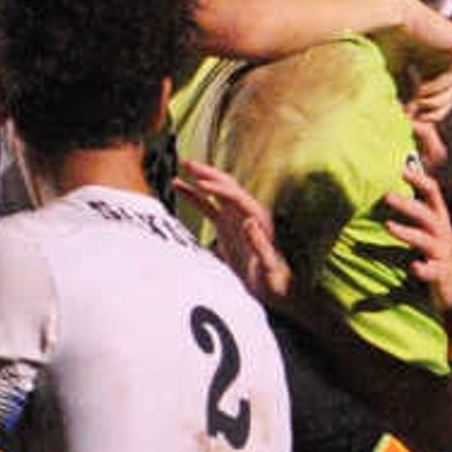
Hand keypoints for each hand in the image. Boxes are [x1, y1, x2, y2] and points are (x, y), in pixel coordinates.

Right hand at [175, 159, 294, 304]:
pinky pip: (207, 206)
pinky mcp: (226, 226)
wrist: (271, 289)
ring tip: (182, 166)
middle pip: (227, 186)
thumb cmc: (272, 282)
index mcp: (259, 220)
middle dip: (208, 173)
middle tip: (187, 162)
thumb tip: (249, 221)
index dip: (218, 188)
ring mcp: (236, 218)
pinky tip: (178, 186)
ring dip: (200, 178)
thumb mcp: (268, 267)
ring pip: (216, 192)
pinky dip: (194, 195)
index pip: (236, 197)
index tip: (199, 183)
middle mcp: (248, 213)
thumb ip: (260, 245)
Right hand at [375, 0, 451, 128]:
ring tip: (415, 102)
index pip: (438, 100)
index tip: (412, 125)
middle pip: (449, 99)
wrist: (382, 19)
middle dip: (432, 112)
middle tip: (413, 117)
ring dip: (434, 102)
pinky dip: (438, 88)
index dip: (427, 116)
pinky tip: (421, 88)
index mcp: (430, 64)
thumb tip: (413, 138)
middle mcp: (444, 57)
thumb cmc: (379, 48)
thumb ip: (407, 108)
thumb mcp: (394, 86)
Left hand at [381, 164, 451, 297]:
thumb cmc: (437, 247)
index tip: (403, 169)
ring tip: (388, 225)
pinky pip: (434, 271)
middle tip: (387, 195)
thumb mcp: (431, 223)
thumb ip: (418, 201)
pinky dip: (425, 269)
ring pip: (426, 241)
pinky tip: (414, 266)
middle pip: (426, 215)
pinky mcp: (441, 273)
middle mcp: (442, 232)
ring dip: (408, 233)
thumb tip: (406, 170)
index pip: (432, 193)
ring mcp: (442, 253)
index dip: (420, 180)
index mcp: (438, 217)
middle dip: (408, 205)